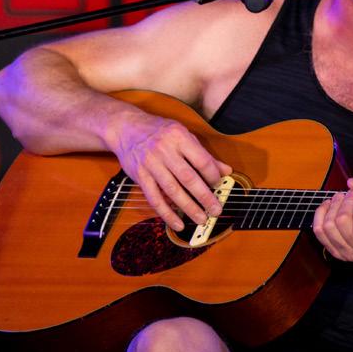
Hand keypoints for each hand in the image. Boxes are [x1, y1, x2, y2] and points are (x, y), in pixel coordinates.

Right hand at [108, 108, 230, 231]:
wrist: (126, 128)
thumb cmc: (159, 131)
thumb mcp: (184, 135)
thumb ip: (204, 154)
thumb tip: (226, 170)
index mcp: (179, 136)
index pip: (201, 160)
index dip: (213, 176)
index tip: (218, 185)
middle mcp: (164, 150)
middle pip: (189, 178)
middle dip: (205, 197)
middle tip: (216, 210)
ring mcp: (151, 163)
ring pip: (172, 190)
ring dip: (189, 207)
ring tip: (201, 219)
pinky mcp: (140, 175)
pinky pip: (154, 198)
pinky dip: (167, 213)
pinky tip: (177, 223)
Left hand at [313, 174, 352, 261]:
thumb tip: (351, 184)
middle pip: (342, 223)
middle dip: (345, 202)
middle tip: (352, 195)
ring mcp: (349, 255)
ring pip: (328, 227)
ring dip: (332, 206)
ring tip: (341, 198)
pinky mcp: (336, 253)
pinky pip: (319, 232)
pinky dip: (321, 214)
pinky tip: (329, 205)